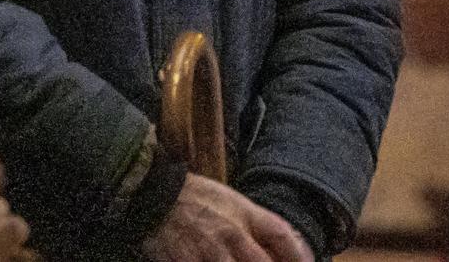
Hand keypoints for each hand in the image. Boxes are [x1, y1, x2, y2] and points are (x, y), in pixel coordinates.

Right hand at [142, 174, 314, 261]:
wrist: (148, 192)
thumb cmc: (195, 198)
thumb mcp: (231, 201)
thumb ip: (258, 226)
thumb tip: (287, 253)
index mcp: (244, 214)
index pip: (283, 237)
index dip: (300, 257)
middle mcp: (230, 233)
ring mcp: (207, 250)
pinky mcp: (184, 261)